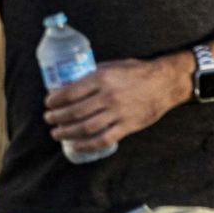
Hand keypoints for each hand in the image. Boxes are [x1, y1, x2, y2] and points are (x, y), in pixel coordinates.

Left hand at [43, 56, 186, 155]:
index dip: (56, 100)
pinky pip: (104, 140)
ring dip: (67, 132)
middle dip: (57, 117)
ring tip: (56, 133)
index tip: (48, 103)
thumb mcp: (112, 66)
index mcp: (102, 79)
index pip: (71, 92)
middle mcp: (108, 97)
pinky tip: (76, 146)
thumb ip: (92, 74)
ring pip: (86, 127)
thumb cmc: (136, 72)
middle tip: (48, 119)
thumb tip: (70, 82)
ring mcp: (118, 113)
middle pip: (75, 112)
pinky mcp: (128, 126)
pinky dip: (87, 145)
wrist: (165, 83)